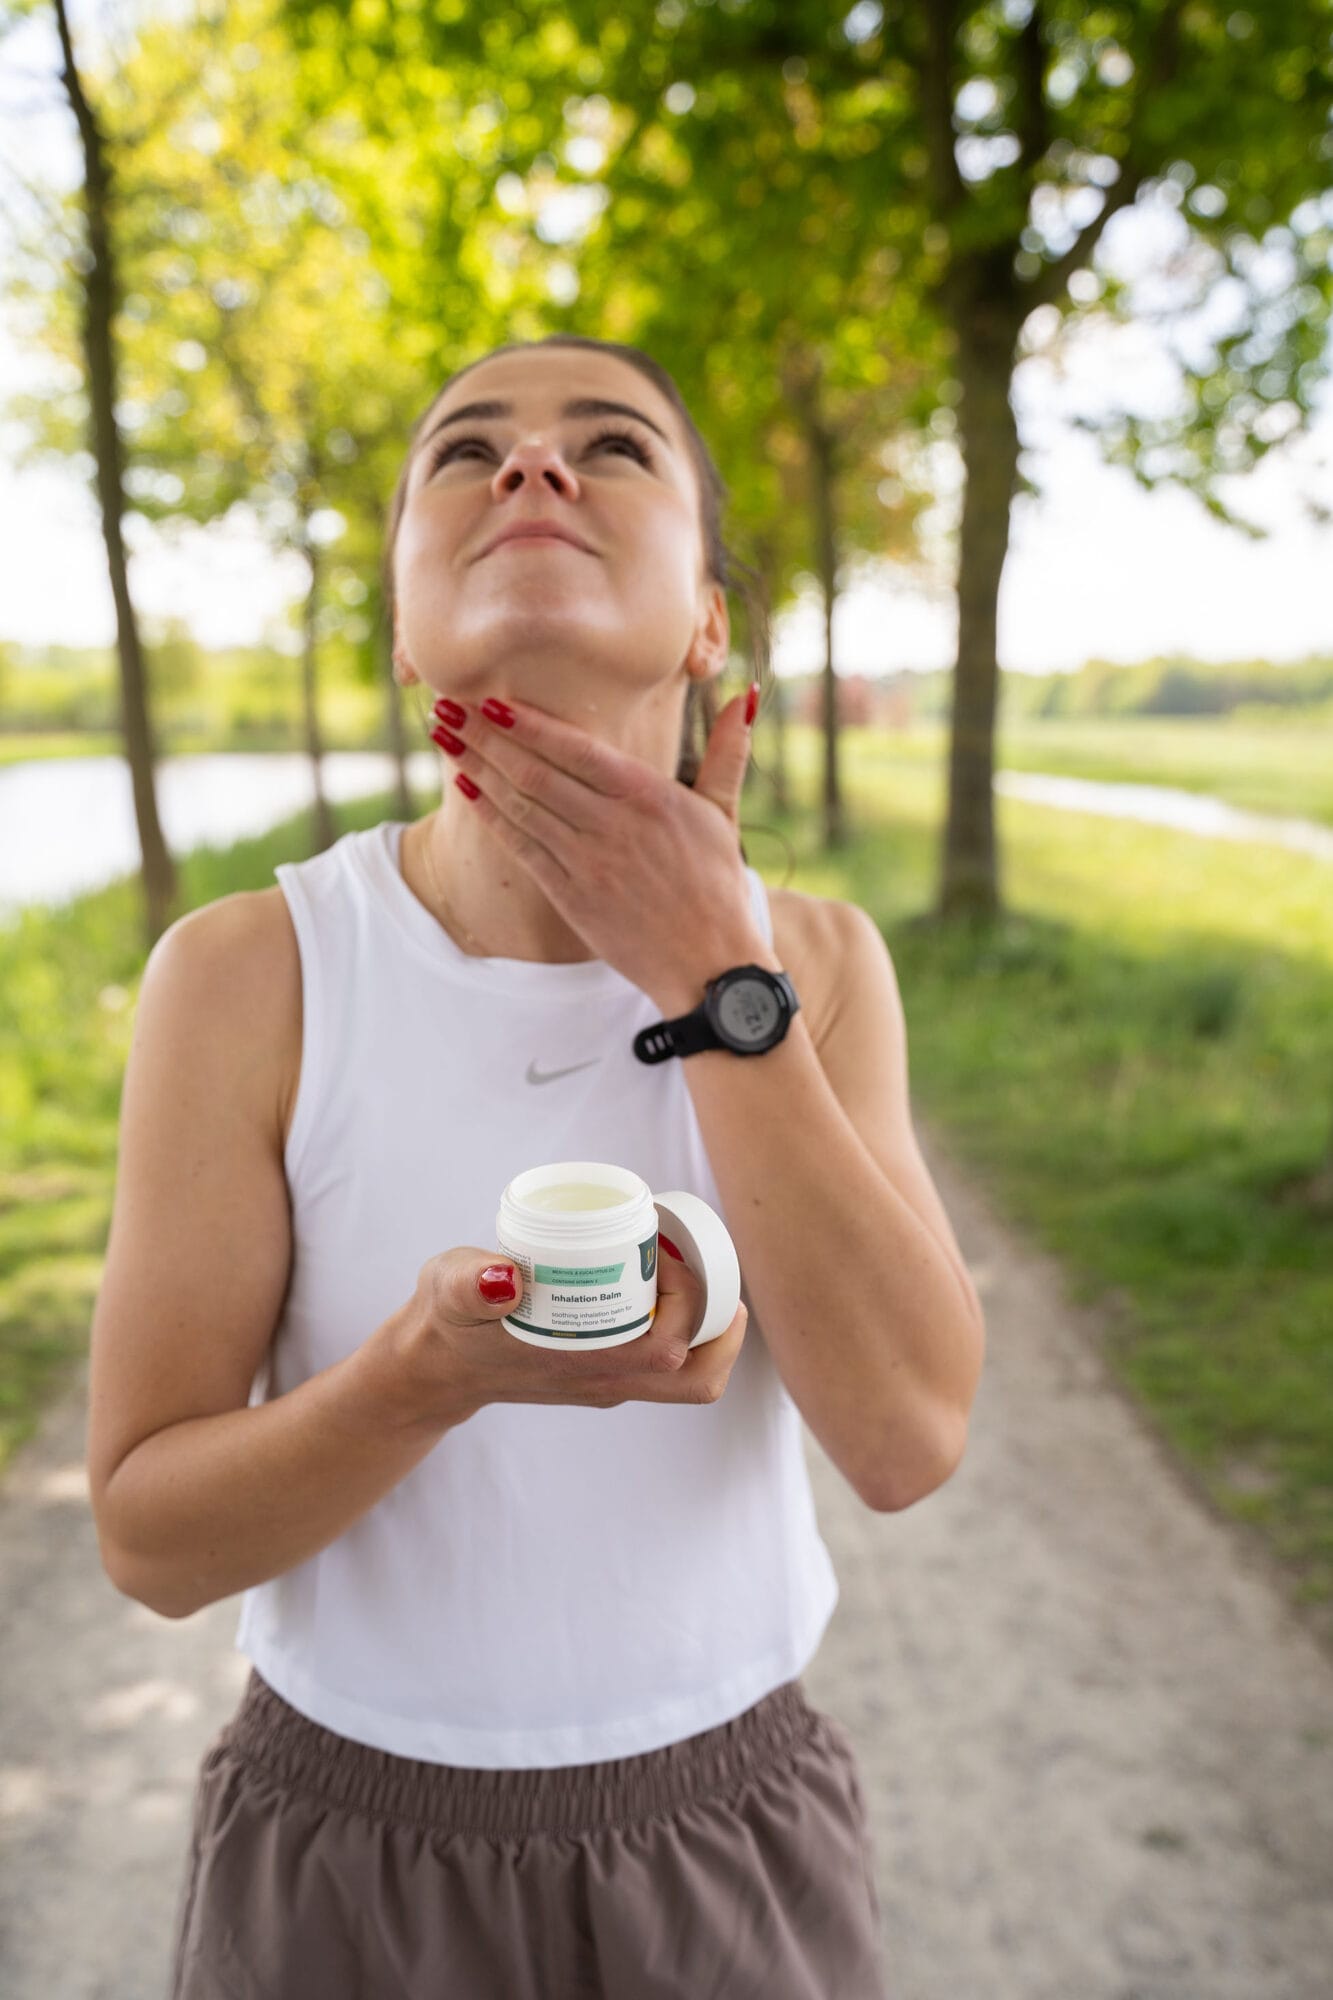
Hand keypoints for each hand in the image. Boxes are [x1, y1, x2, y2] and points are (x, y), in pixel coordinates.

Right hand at [393, 1244, 748, 1423]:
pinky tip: (652, 1280)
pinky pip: (664, 1363)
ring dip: (703, 1325)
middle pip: (699, 1378)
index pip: (669, 1350)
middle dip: (718, 1321)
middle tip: (693, 1262)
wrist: (433, 1369)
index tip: (661, 1251)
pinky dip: (678, 1325)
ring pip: (688, 1375)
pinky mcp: (602, 1376)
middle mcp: (606, 1384)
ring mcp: (607, 1384)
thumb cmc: (448, 1324)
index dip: (685, 1299)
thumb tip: (503, 1277)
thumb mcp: (449, 1292)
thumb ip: (470, 1283)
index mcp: (583, 1368)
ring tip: (682, 1268)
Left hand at [431, 687, 769, 1012]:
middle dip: (485, 737)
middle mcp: (613, 825)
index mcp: (649, 796)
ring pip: (522, 806)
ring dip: (478, 771)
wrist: (709, 965)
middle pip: (536, 772)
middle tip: (446, 710)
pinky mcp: (573, 897)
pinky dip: (493, 819)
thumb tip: (744, 697)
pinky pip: (523, 850)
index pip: (576, 748)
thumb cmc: (718, 888)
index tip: (491, 699)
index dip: (528, 723)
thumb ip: (727, 753)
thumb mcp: (723, 815)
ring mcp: (589, 862)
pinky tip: (467, 794)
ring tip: (445, 741)